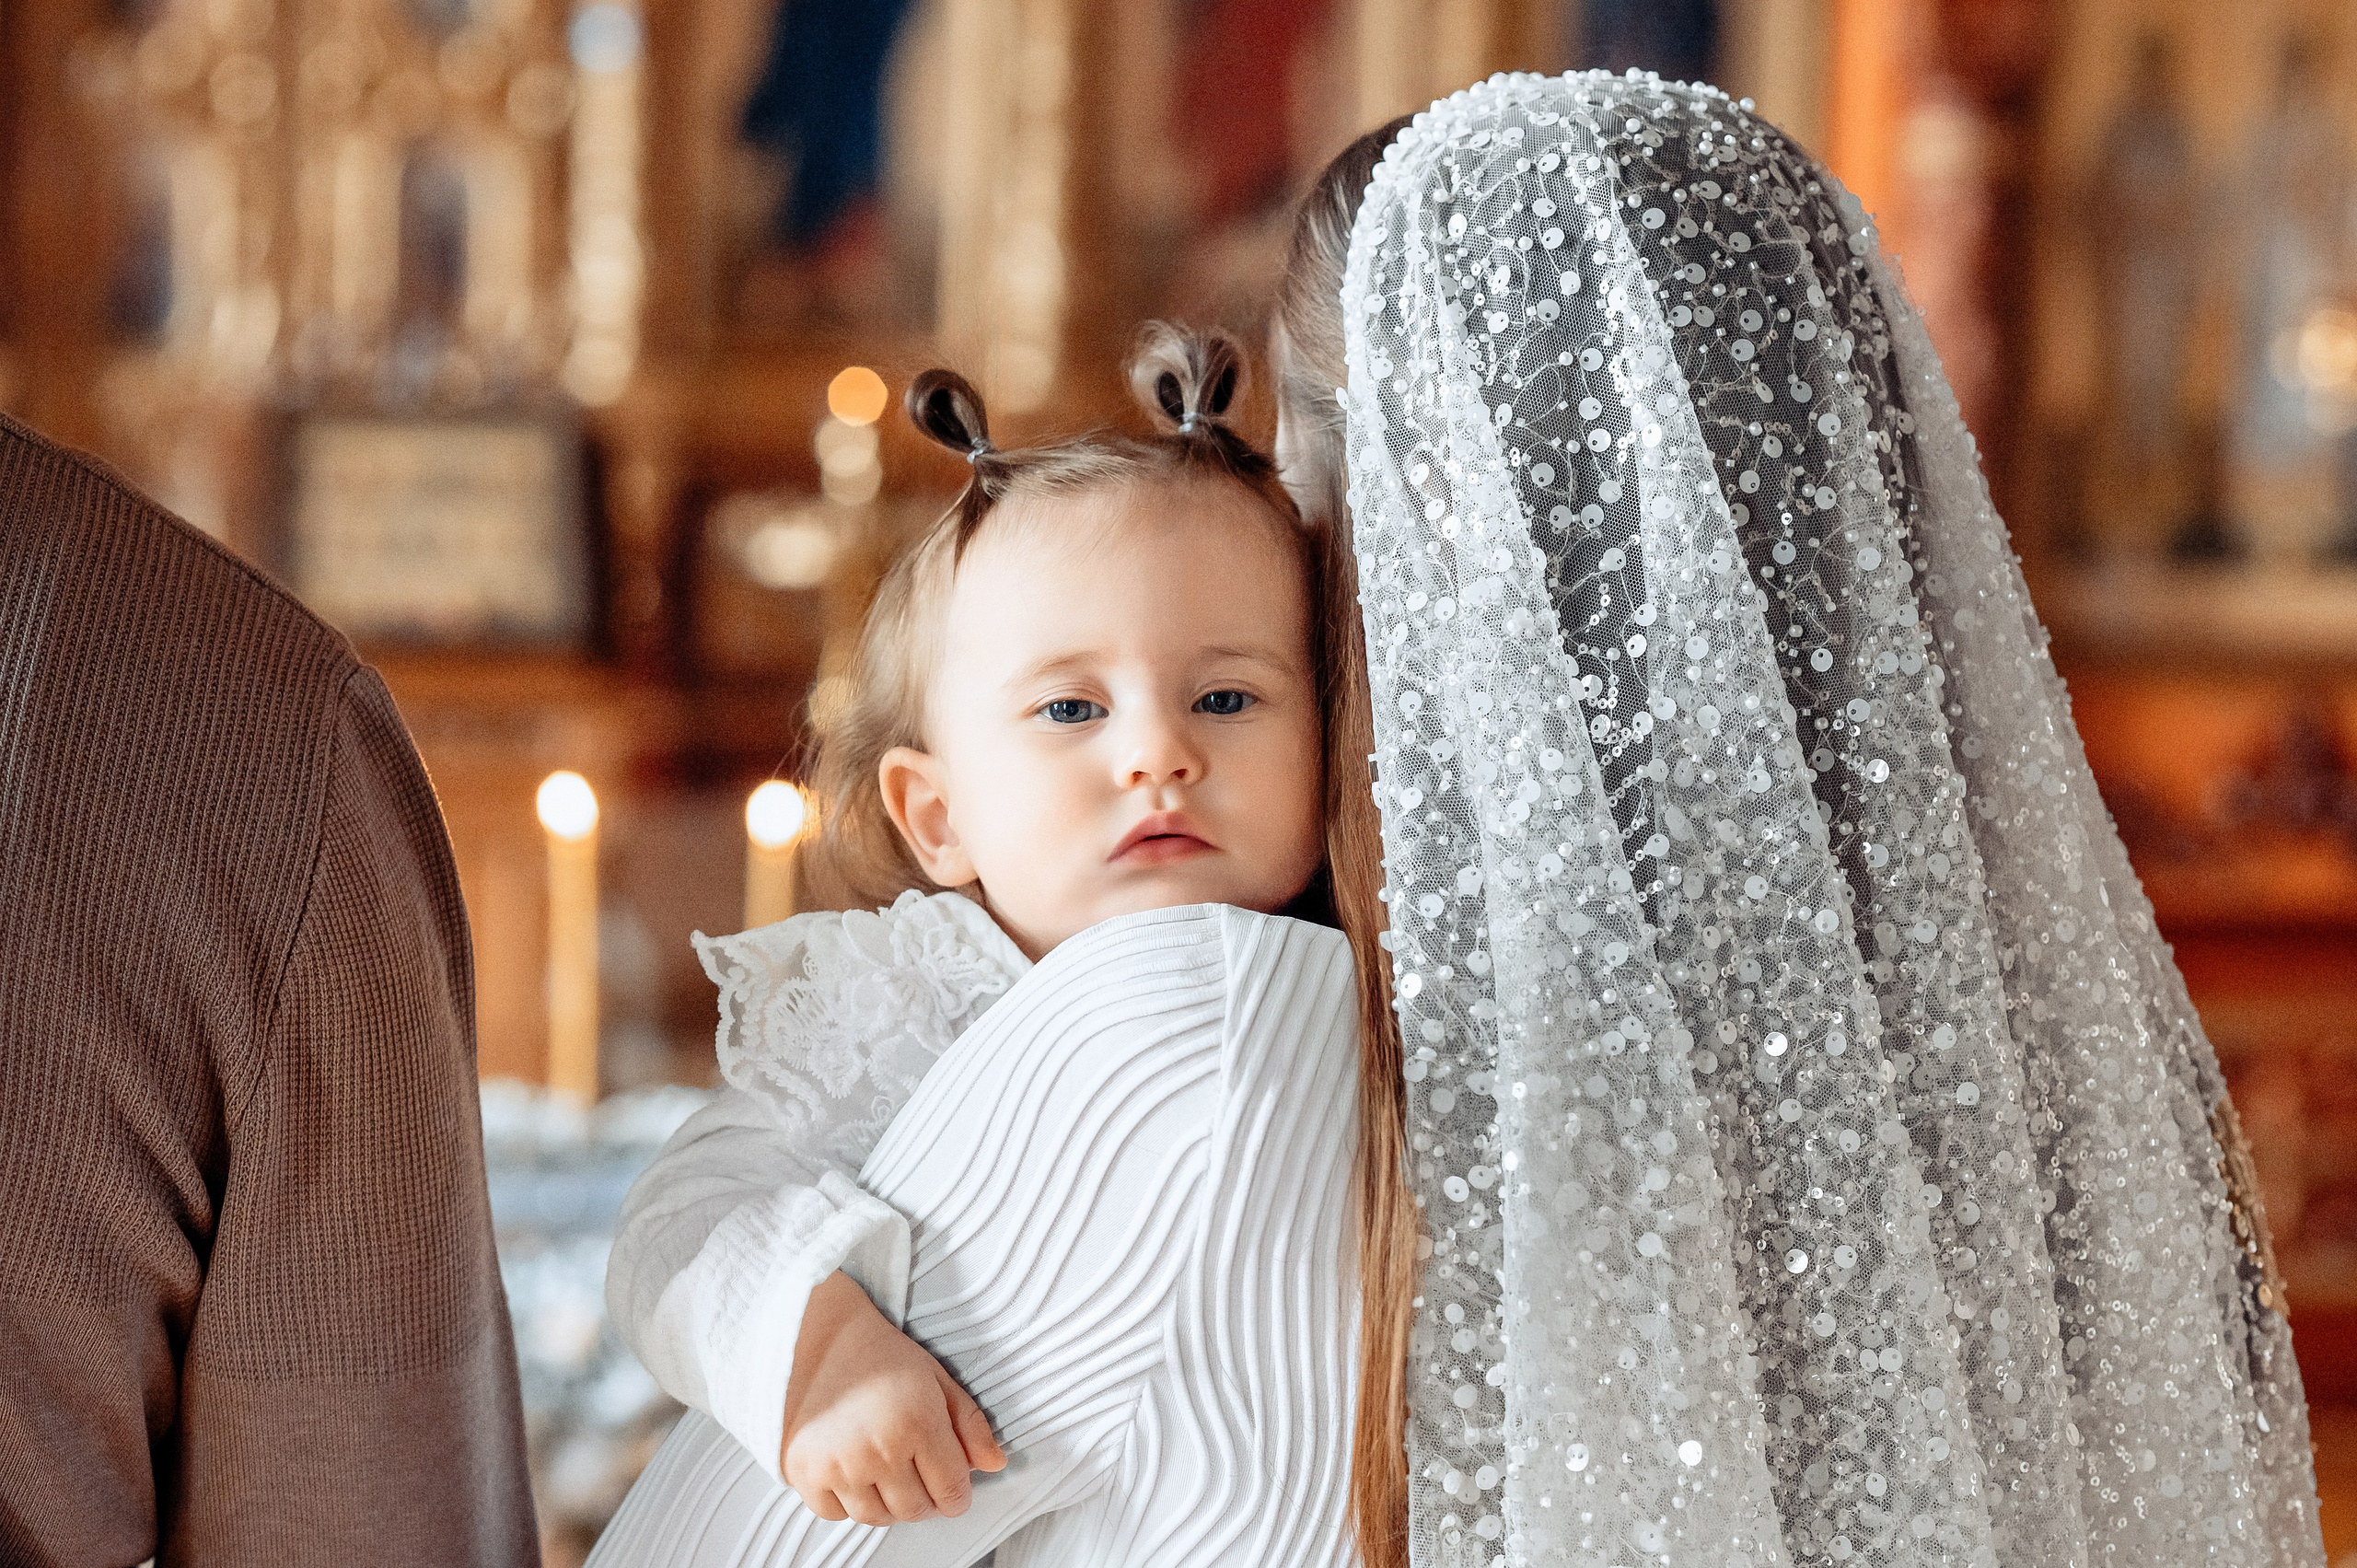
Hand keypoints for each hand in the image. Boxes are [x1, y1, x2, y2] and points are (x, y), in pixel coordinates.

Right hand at [780, 1271, 1006, 1525]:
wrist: (823, 1339)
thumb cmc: (884, 1359)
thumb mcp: (939, 1380)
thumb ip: (971, 1425)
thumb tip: (995, 1464)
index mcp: (918, 1423)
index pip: (951, 1492)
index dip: (957, 1495)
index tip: (952, 1486)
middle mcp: (878, 1449)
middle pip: (915, 1511)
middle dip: (925, 1499)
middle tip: (918, 1474)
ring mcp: (838, 1464)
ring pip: (877, 1518)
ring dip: (888, 1503)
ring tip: (887, 1471)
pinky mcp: (804, 1471)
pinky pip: (835, 1514)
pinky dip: (848, 1502)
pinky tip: (853, 1472)